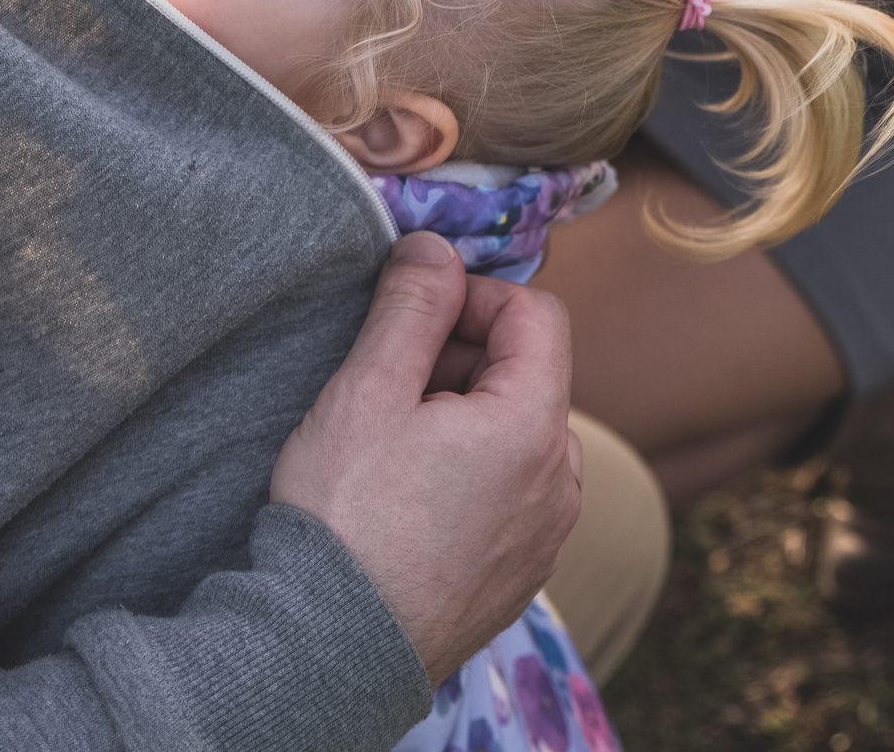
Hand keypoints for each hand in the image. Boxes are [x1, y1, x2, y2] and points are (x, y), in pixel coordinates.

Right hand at [271, 232, 583, 680]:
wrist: (333, 647)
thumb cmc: (345, 517)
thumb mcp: (367, 390)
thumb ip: (411, 306)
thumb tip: (435, 247)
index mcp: (534, 425)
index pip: (537, 313)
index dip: (474, 296)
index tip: (415, 314)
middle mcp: (561, 482)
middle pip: (528, 376)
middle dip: (463, 361)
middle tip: (388, 385)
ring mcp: (546, 536)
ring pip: (519, 437)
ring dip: (466, 419)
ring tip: (392, 447)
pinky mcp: (521, 575)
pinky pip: (511, 495)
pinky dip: (470, 475)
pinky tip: (407, 499)